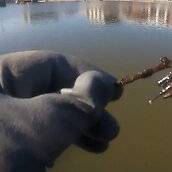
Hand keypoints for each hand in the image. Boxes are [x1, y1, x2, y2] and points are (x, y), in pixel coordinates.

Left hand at [0, 51, 121, 171]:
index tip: (115, 91)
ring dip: (82, 127)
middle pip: (54, 91)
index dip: (87, 74)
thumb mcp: (42, 124)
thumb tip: (104, 85)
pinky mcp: (9, 145)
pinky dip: (66, 140)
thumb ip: (78, 102)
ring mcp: (4, 122)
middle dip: (88, 108)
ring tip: (105, 142)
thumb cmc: (1, 152)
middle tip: (112, 128)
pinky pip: (43, 134)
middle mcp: (0, 96)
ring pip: (51, 115)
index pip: (51, 65)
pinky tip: (83, 149)